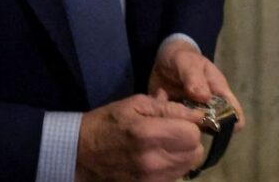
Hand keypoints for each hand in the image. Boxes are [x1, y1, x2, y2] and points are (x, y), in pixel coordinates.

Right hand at [75, 94, 205, 181]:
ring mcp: (151, 180)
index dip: (190, 125)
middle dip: (189, 141)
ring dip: (182, 155)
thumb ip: (167, 107)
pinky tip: (158, 159)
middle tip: (173, 133)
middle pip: (195, 154)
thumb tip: (197, 114)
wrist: (81, 154)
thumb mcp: (134, 104)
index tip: (180, 121)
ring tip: (164, 146)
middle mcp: (153, 161)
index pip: (193, 134)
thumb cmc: (107, 123)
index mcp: (148, 134)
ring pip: (188, 167)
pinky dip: (172, 168)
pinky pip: (175, 177)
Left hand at [148, 40, 245, 131]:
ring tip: (168, 114)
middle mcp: (208, 109)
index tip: (217, 127)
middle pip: (212, 127)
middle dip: (200, 127)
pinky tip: (157, 113)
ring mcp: (191, 115)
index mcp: (219, 94)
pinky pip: (172, 126)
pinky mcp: (175, 118)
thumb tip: (204, 98)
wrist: (162, 59)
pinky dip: (166, 123)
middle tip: (184, 118)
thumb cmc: (183, 59)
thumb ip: (195, 78)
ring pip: (192, 130)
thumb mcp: (188, 63)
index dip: (231, 124)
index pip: (234, 114)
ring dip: (181, 126)